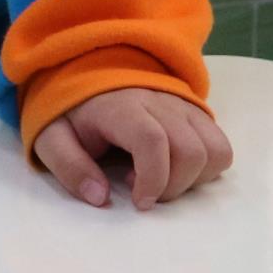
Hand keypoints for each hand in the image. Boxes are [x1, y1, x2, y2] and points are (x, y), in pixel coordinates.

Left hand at [33, 88, 232, 209]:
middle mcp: (159, 101)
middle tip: (142, 190)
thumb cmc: (71, 111)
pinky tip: (175, 167)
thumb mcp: (51, 138)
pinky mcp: (196, 112)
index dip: (153, 178)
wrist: (88, 70)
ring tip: (160, 177)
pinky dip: (207, 166)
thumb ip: (69, 167)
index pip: (152, 140)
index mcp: (120, 107)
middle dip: (173, 186)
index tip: (139, 202)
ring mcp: (183, 105)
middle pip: (190, 150)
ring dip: (194, 178)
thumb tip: (99, 197)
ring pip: (215, 148)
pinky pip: (221, 144)